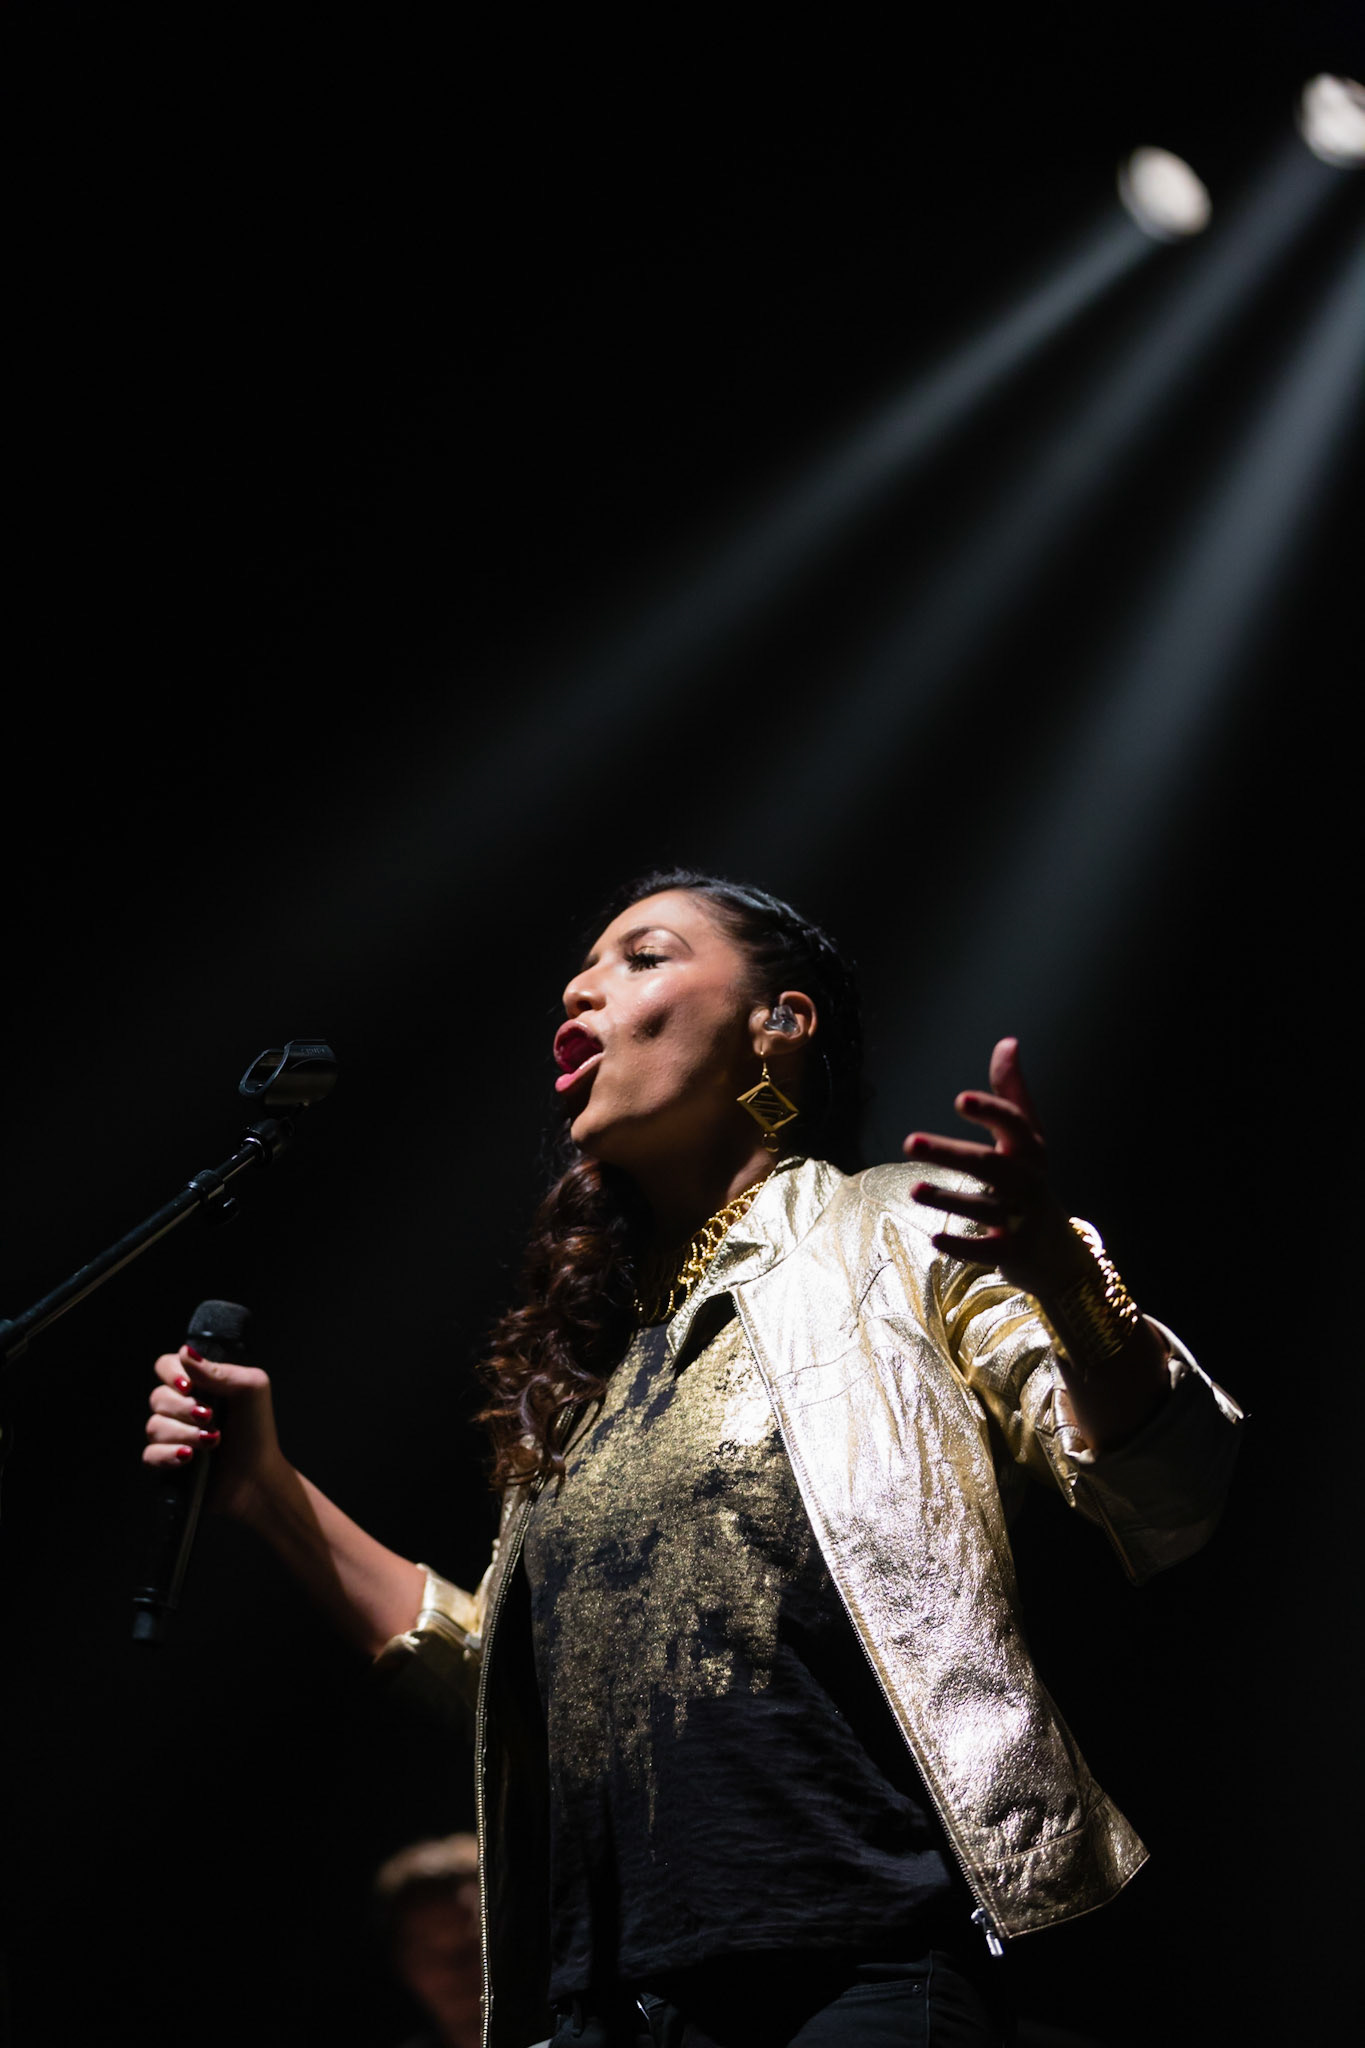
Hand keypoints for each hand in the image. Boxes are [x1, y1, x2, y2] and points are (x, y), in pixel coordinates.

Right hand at [143, 1341, 287, 1522]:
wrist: (258, 1479)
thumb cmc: (258, 1432)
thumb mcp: (251, 1391)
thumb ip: (219, 1370)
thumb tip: (185, 1353)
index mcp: (200, 1384)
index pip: (166, 1366)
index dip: (172, 1374)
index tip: (191, 1388)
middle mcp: (181, 1407)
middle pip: (158, 1397)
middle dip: (184, 1409)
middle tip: (210, 1417)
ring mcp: (173, 1435)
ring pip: (153, 1426)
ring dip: (184, 1434)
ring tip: (212, 1442)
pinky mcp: (166, 1462)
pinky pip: (149, 1454)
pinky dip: (168, 1455)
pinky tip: (188, 1458)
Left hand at [902, 1036, 1077, 1295]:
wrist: (1056, 1249)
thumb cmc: (1030, 1180)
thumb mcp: (1026, 1138)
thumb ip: (1011, 1092)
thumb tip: (1008, 1041)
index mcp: (1029, 1150)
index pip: (1013, 1124)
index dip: (990, 1111)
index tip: (959, 1100)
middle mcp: (1028, 1182)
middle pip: (990, 1165)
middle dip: (951, 1153)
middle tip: (909, 1142)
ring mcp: (1022, 1219)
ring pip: (985, 1208)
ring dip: (949, 1199)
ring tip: (914, 1190)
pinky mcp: (1012, 1253)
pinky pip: (987, 1250)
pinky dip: (963, 1246)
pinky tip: (934, 1238)